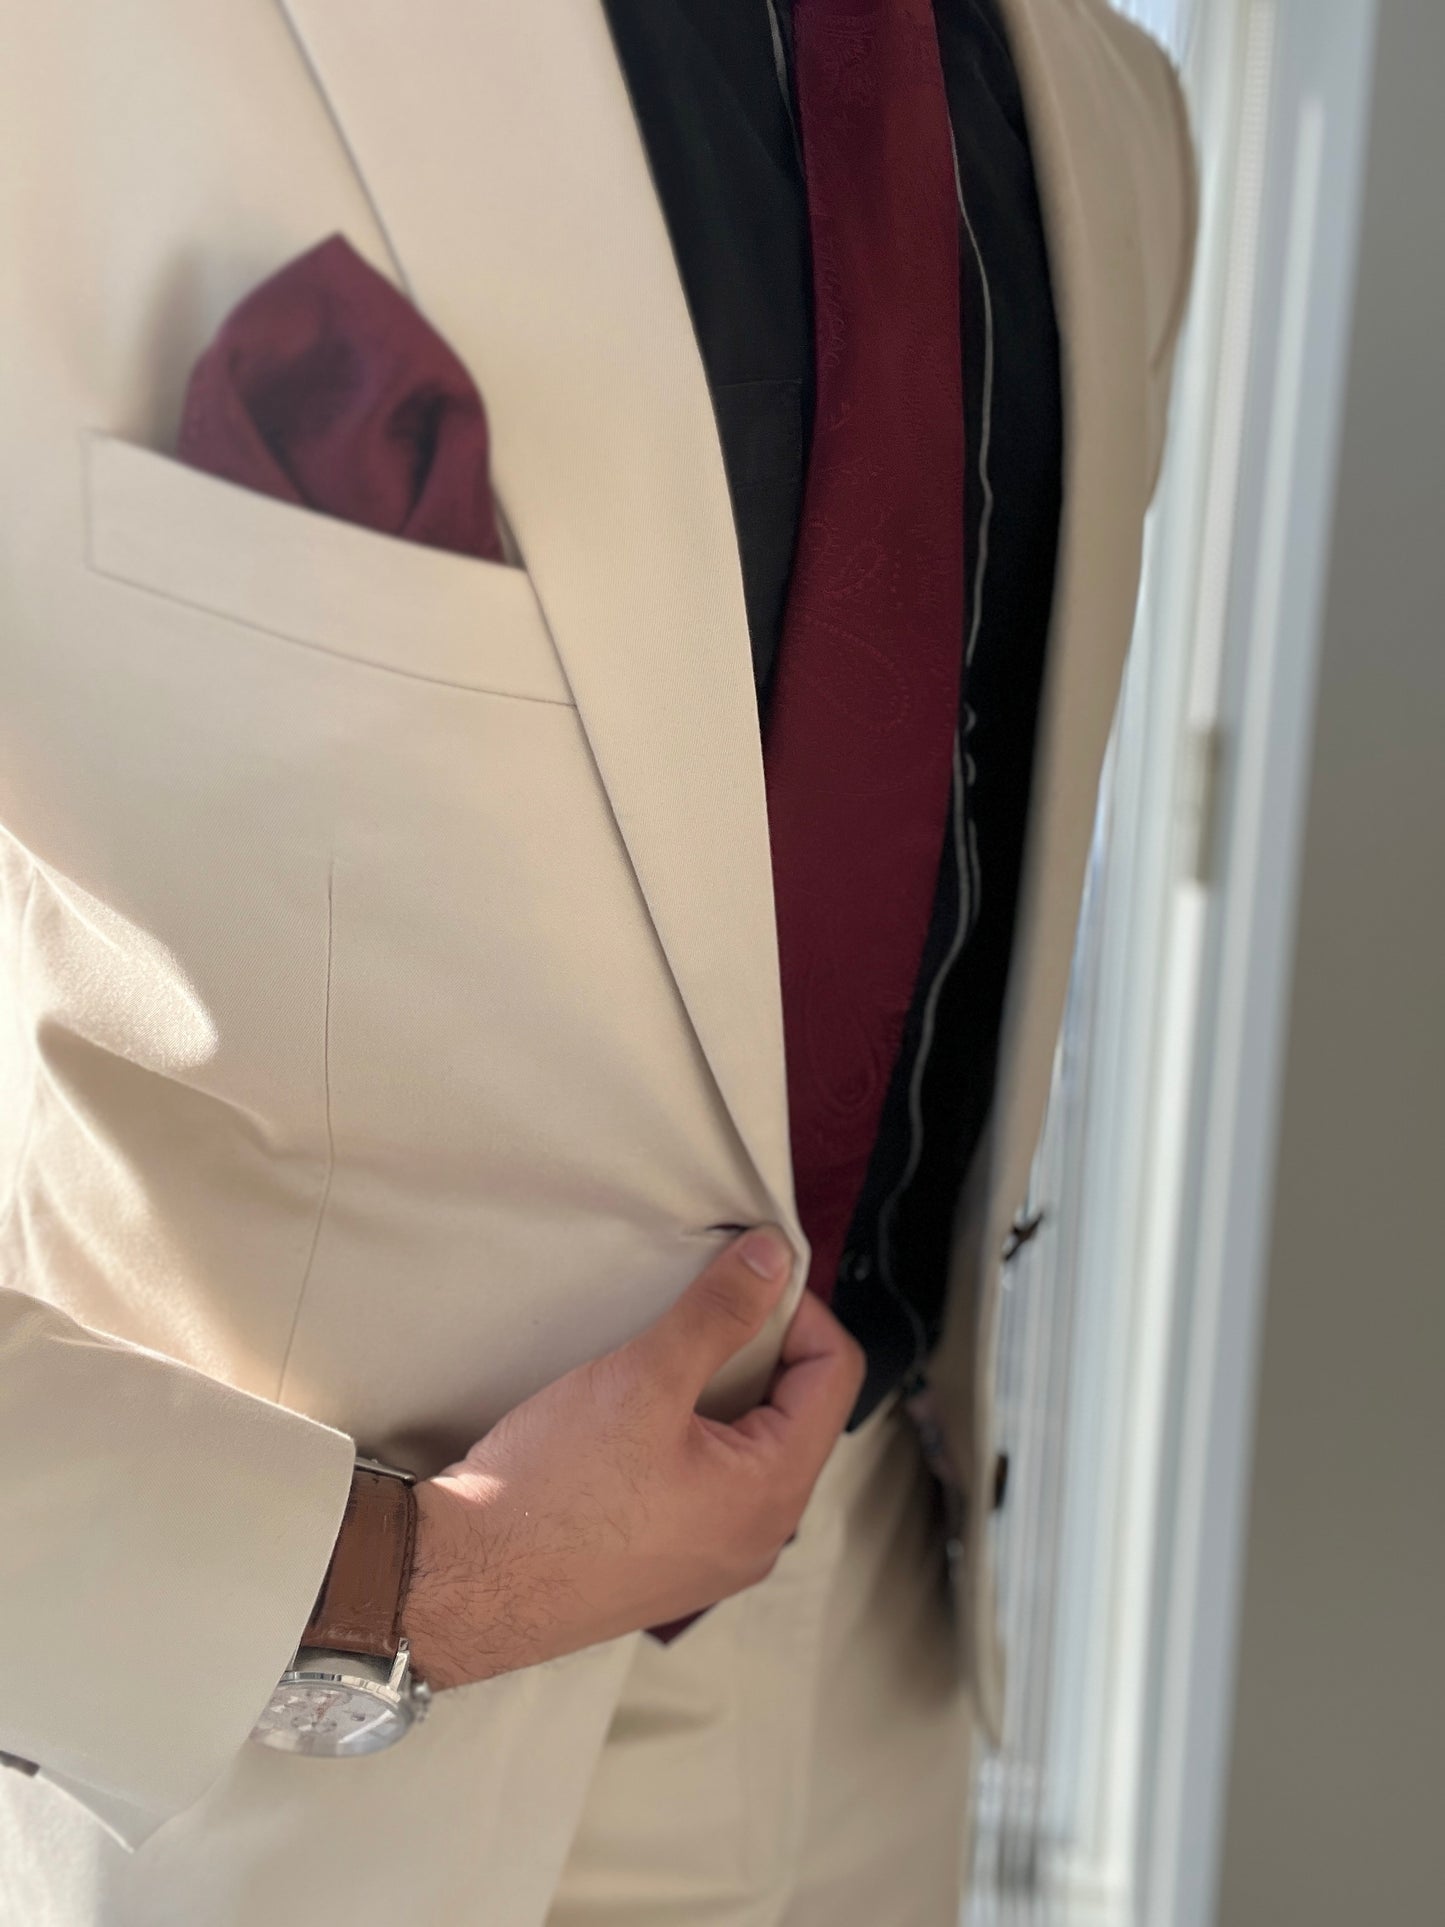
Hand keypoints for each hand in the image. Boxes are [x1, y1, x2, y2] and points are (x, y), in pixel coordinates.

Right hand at [399, 1226, 865, 1691]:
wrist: (460, 1584)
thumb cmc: (550, 1491)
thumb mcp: (643, 1379)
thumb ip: (719, 1312)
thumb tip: (774, 1258)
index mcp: (772, 1493)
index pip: (835, 1374)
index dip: (798, 1311)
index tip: (743, 1279)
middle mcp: (760, 1536)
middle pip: (799, 1410)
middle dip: (758, 1348)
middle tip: (698, 1312)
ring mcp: (716, 1558)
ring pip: (751, 1446)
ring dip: (720, 1390)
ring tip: (662, 1359)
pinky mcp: (670, 1565)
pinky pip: (712, 1484)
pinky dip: (691, 1434)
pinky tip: (635, 1417)